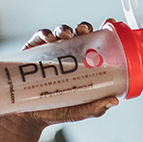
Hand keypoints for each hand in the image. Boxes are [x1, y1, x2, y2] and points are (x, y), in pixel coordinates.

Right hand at [2, 21, 119, 129]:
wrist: (28, 118)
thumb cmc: (56, 112)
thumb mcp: (79, 111)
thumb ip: (95, 108)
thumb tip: (113, 101)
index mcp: (83, 63)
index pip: (96, 43)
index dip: (103, 31)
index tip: (109, 23)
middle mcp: (68, 54)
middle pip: (79, 34)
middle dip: (83, 28)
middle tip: (84, 31)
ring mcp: (50, 51)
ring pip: (60, 33)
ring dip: (65, 29)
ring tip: (66, 35)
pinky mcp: (33, 51)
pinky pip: (39, 38)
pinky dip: (45, 34)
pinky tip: (49, 38)